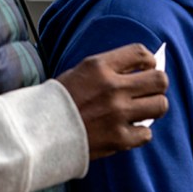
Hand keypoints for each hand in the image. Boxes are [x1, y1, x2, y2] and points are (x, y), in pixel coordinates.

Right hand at [55, 44, 169, 159]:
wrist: (32, 134)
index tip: (145, 69)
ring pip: (160, 105)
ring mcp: (117, 114)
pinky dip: (139, 134)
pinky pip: (147, 133)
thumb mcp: (78, 73)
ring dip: (153, 108)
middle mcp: (112, 88)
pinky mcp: (118, 138)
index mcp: (99, 67)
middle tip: (147, 92)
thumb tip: (143, 69)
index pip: (141, 53)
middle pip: (160, 80)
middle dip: (157, 85)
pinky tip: (127, 131)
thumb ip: (109, 69)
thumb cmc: (56, 102)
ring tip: (141, 111)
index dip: (149, 61)